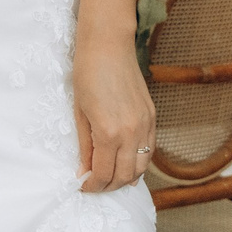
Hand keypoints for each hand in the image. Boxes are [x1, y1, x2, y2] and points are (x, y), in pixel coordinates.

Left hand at [74, 38, 157, 192]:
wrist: (108, 45)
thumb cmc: (87, 74)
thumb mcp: (79, 112)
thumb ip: (85, 145)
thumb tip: (84, 171)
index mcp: (109, 133)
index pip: (103, 173)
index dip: (92, 185)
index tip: (83, 186)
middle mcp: (132, 133)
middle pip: (124, 176)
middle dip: (108, 186)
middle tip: (94, 185)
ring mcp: (145, 126)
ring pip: (141, 168)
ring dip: (126, 178)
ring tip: (109, 178)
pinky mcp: (152, 117)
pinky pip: (149, 151)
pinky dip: (138, 162)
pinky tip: (126, 163)